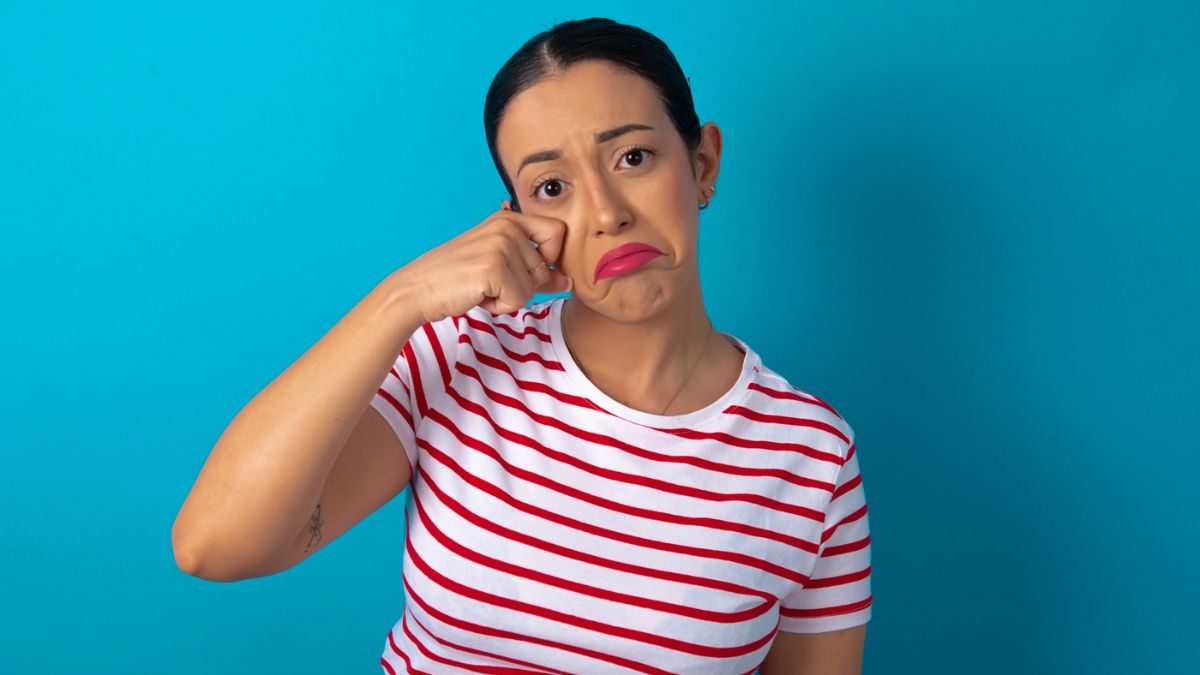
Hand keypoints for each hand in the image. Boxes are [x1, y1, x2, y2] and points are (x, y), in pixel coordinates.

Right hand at [396, 200, 571, 322]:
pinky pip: (519, 300)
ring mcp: (501, 245)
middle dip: (520, 285)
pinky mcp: (494, 267)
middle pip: (545, 269)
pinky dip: (499, 305)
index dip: (547, 260)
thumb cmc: (456, 279)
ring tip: (479, 286)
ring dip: (508, 297)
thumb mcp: (500, 268)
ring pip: (533, 287)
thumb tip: (569, 281)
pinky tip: (476, 294)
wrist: (417, 289)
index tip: (519, 268)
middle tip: (487, 280)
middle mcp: (507, 225)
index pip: (558, 233)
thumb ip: (536, 271)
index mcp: (509, 218)